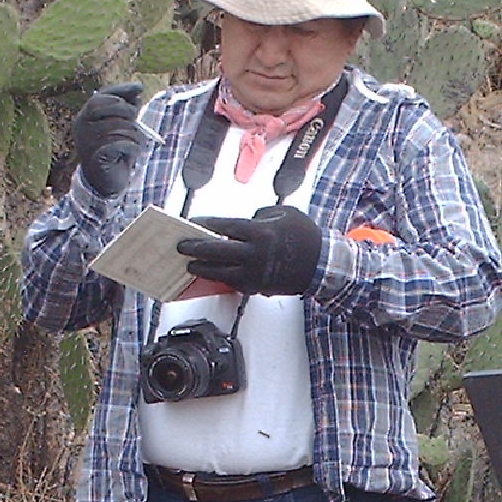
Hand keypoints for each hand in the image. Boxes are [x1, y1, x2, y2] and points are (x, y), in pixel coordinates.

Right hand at [69, 81, 143, 196]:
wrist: (105, 181)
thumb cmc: (114, 150)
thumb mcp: (122, 125)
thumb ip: (128, 107)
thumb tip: (137, 88)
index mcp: (85, 117)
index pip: (99, 98)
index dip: (120, 91)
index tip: (139, 88)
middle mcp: (81, 127)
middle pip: (105, 107)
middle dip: (128, 110)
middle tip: (137, 119)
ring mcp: (86, 142)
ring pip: (116, 126)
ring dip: (134, 133)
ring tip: (137, 141)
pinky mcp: (96, 157)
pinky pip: (119, 144)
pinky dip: (132, 146)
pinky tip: (133, 151)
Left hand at [177, 203, 324, 296]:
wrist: (321, 265)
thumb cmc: (304, 236)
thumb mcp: (284, 214)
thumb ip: (260, 215)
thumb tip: (243, 222)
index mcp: (259, 232)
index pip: (224, 227)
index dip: (205, 224)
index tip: (191, 222)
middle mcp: (253, 254)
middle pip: (216, 251)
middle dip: (195, 248)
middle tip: (180, 246)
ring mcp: (254, 273)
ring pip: (220, 272)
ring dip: (203, 268)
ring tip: (190, 265)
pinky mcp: (257, 287)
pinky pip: (233, 282)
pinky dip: (220, 278)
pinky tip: (212, 275)